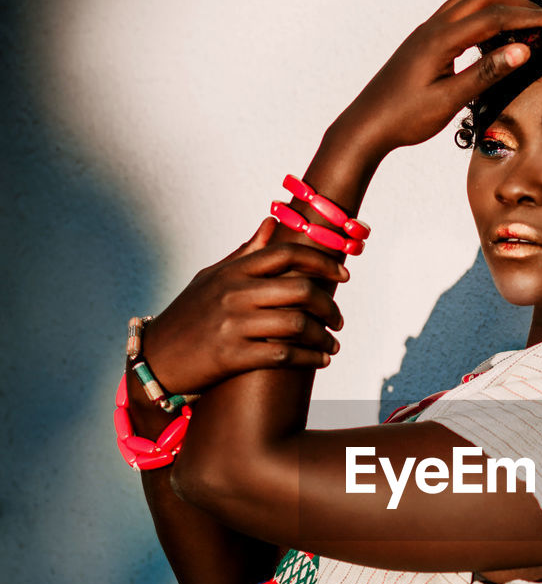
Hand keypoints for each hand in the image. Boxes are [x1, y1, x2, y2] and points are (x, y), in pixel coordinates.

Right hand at [142, 217, 348, 394]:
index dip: (322, 262)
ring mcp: (232, 324)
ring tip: (333, 343)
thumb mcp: (211, 278)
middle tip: (338, 319)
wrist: (156, 358)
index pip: (287, 254)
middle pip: (300, 289)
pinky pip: (283, 355)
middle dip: (328, 305)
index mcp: (233, 272)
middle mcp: (234, 294)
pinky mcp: (232, 356)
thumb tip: (271, 223)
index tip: (343, 275)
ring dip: (323, 336)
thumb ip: (245, 253)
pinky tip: (321, 360)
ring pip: (296, 324)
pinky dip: (310, 357)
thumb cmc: (189, 316)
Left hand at [336, 0, 541, 158]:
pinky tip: (491, 32)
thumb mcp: (449, 101)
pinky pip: (458, 11)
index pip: (495, 16)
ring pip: (470, 0)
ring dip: (499, 3)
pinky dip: (482, 12)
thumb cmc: (405, 118)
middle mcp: (433, 27)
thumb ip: (486, 74)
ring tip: (524, 20)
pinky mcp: (423, 40)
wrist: (366, 124)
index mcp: (442, 39)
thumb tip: (523, 49)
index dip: (530, 16)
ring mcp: (426, 31)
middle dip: (519, 3)